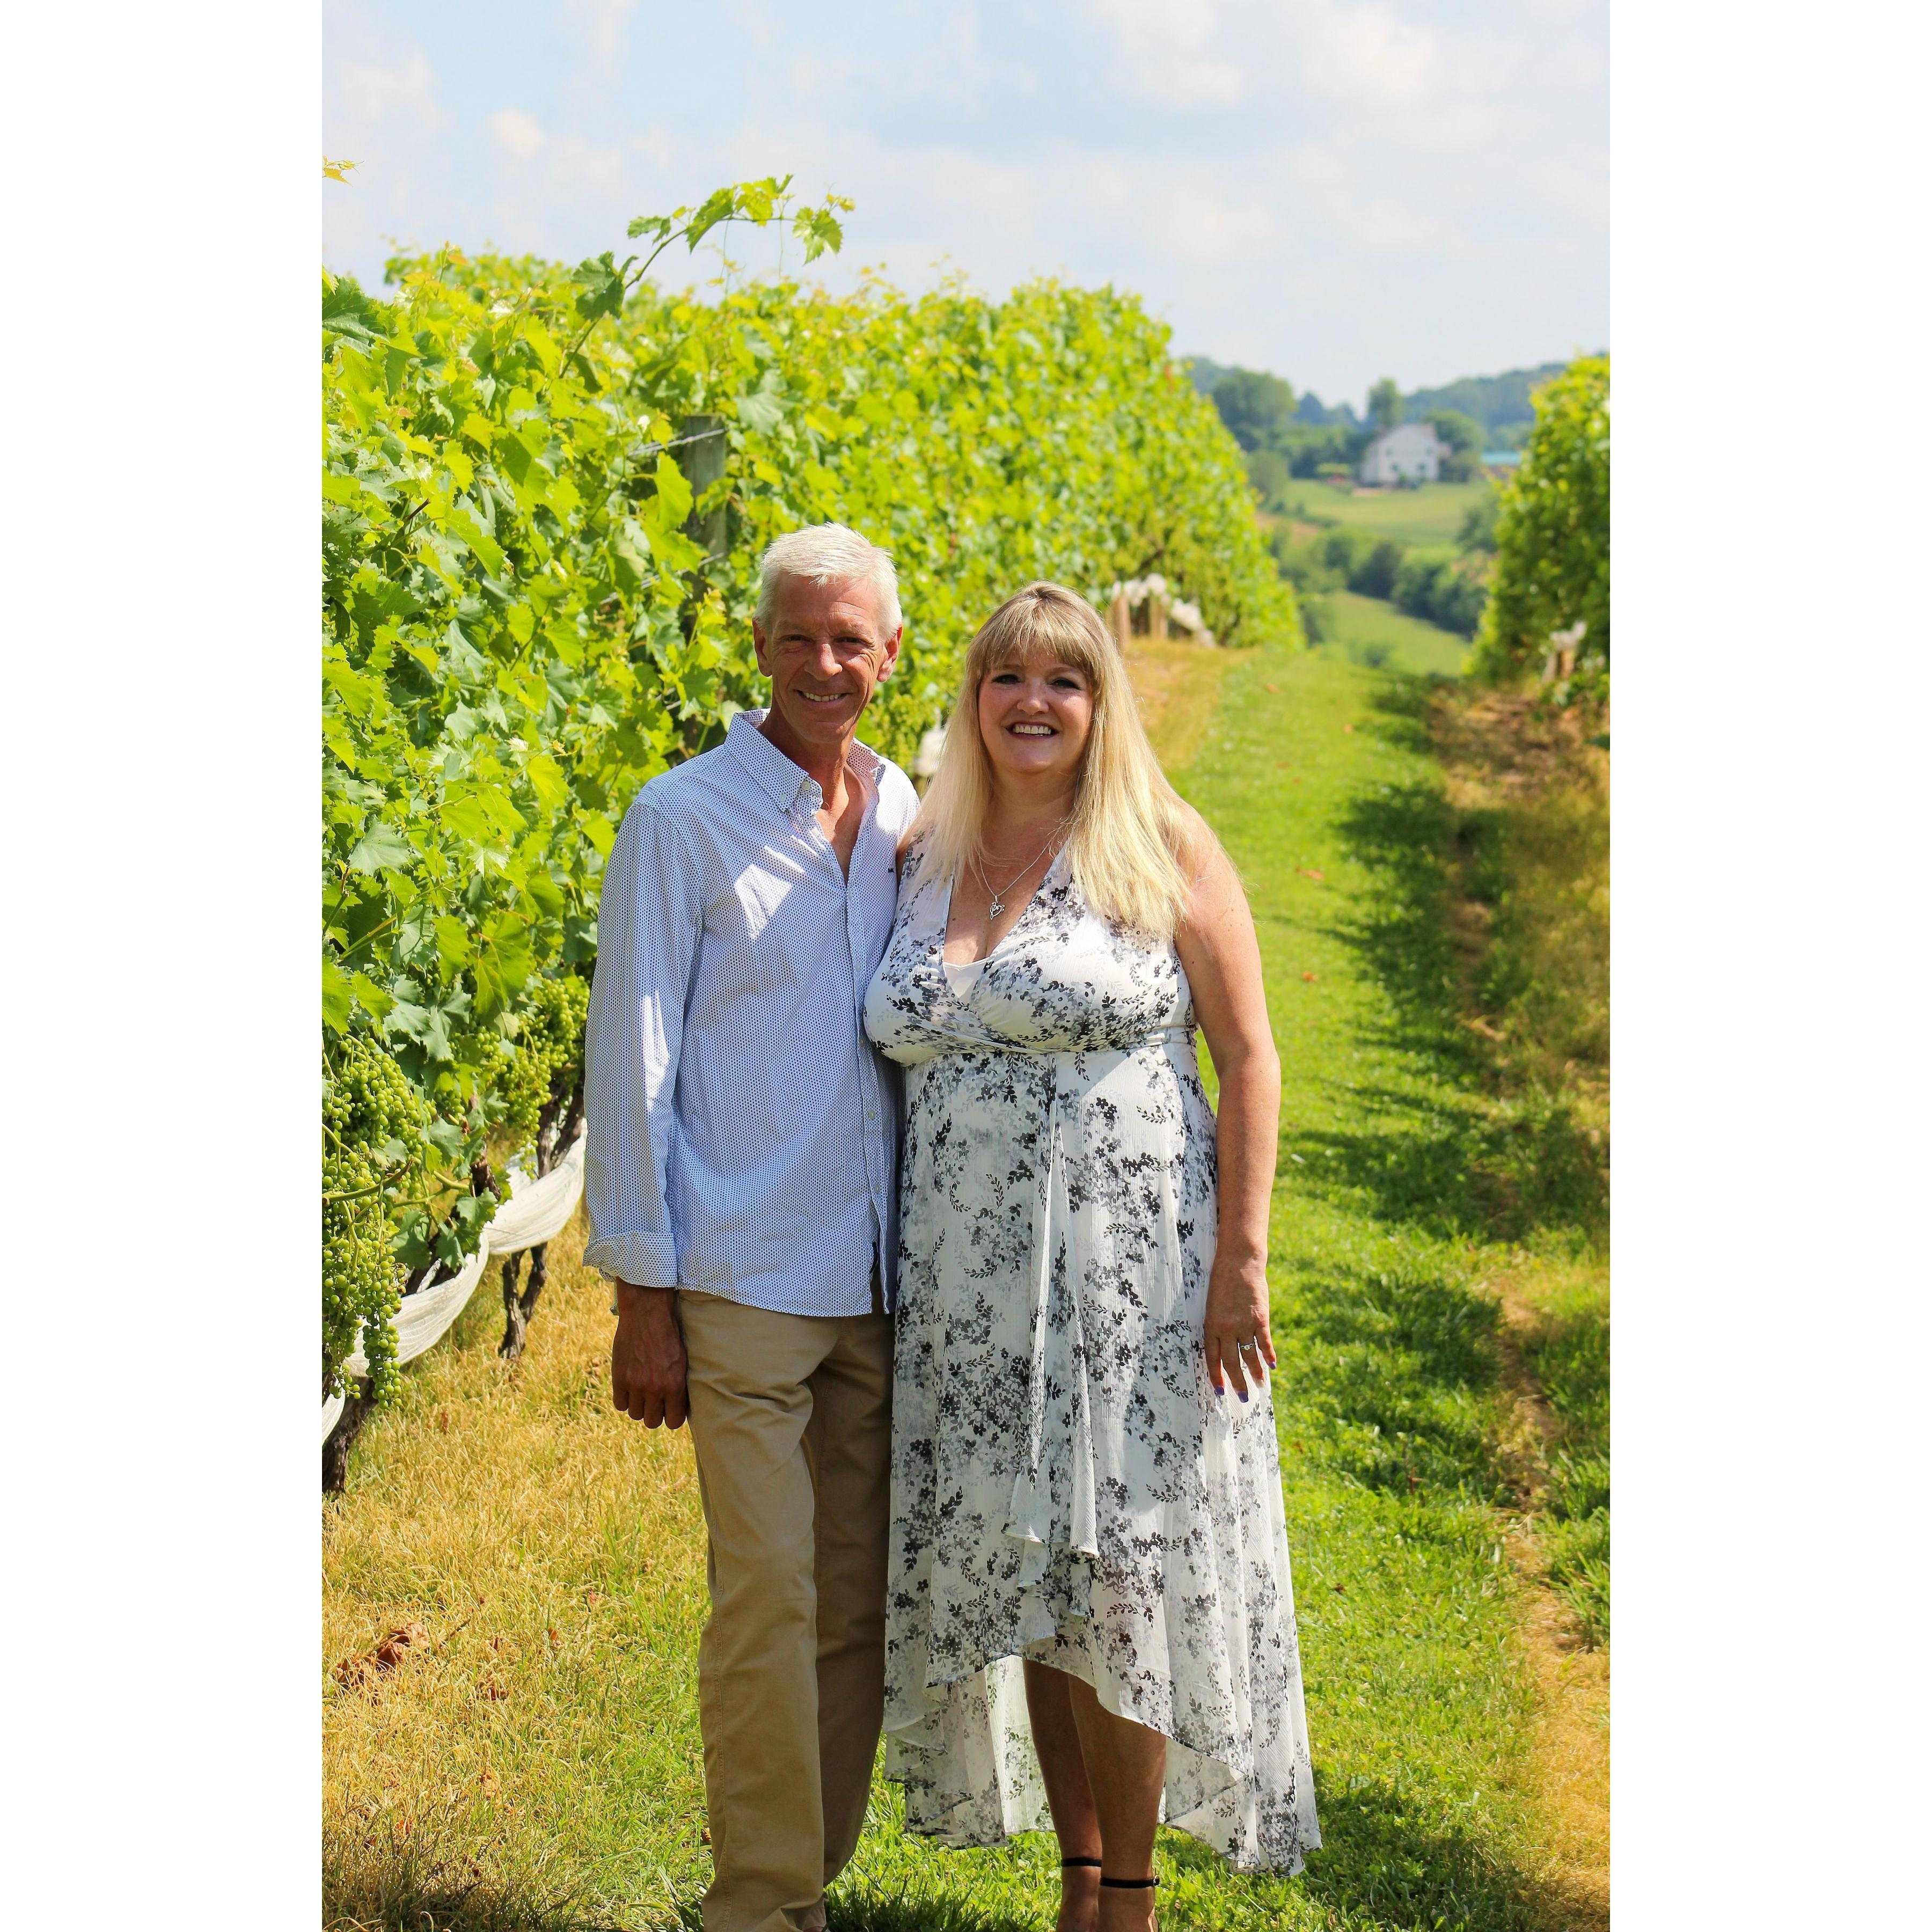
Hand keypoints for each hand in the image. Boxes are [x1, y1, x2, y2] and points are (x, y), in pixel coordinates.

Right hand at [611, 1282, 688, 1428]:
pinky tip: (629, 1388)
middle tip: (655, 1401)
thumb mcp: (681, 1360)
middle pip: (652, 1422)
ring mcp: (635, 1384)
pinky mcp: (619, 1378)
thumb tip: (677, 1407)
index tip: (670, 1409)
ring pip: (635, 1415)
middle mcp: (655, 1388)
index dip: (672, 1417)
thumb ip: (678, 1385)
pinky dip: (624, 1399)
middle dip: (655, 1413)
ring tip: (642, 1392)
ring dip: (639, 1406)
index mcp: (675, 1385)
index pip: (674, 1422)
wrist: (647, 1313)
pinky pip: (620, 1404)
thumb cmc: (668, 1334)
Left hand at [1203, 1252, 1275, 1402]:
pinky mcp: (1260, 1318)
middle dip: (1237, 1382)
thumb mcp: (1213, 1304)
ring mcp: (1244, 1323)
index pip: (1212, 1357)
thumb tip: (1225, 1346)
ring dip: (1255, 1373)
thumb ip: (1218, 1326)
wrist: (1239, 1262)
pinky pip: (1264, 1343)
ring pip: (1249, 1356)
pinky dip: (1268, 1355)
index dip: (1216, 1376)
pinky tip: (1272, 1366)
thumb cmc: (1222, 1282)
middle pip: (1231, 1362)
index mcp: (1211, 1325)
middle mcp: (1226, 1328)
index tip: (1220, 1391)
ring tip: (1260, 1385)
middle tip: (1243, 1397)